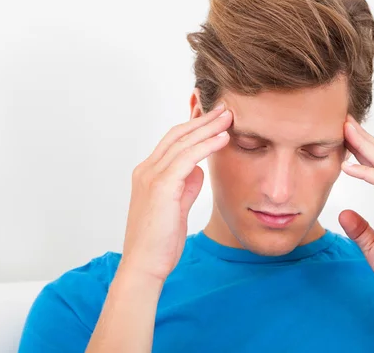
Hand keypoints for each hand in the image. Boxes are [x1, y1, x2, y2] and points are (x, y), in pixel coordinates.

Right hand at [119, 104, 231, 281]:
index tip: (215, 117)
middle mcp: (146, 170)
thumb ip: (185, 186)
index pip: (173, 141)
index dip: (194, 126)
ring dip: (208, 127)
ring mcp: (151, 176)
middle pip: (178, 134)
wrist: (144, 265)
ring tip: (229, 117)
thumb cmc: (160, 241)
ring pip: (183, 142)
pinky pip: (187, 158)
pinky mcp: (161, 187)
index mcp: (148, 173)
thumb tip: (198, 169)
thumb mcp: (176, 207)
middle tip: (225, 108)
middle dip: (203, 119)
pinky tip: (223, 138)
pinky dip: (206, 145)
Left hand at [338, 114, 373, 306]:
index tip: (345, 136)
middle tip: (344, 121)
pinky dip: (366, 172)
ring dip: (364, 145)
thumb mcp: (373, 246)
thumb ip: (360, 229)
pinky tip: (348, 166)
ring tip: (345, 130)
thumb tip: (345, 214)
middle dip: (363, 138)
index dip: (363, 149)